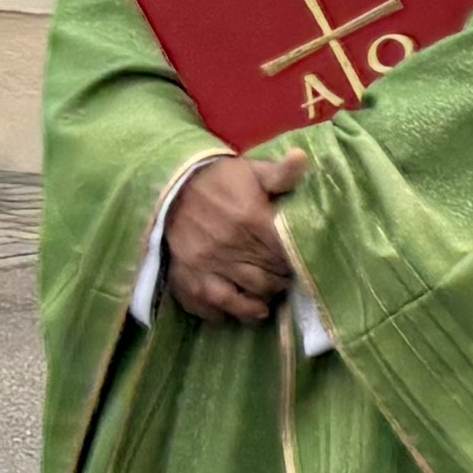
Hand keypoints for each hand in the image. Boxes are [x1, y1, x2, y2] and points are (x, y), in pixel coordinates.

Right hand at [162, 145, 306, 323]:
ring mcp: (206, 266)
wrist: (170, 187)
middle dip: (280, 284)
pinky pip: (209, 307)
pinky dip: (224, 314)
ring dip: (258, 304)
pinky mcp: (187, 278)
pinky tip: (235, 311)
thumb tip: (302, 157)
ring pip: (242, 299)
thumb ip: (281, 173)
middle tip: (284, 282)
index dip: (296, 262)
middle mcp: (230, 247)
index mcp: (251, 220)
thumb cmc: (218, 180)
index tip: (299, 263)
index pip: (284, 254)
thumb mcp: (251, 171)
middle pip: (267, 280)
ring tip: (266, 302)